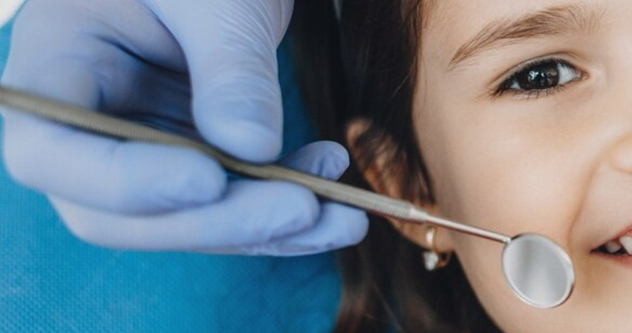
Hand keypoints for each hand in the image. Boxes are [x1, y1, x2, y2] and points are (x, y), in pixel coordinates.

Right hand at [1, 0, 365, 254]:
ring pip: (181, 221)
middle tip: (301, 208)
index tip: (206, 179)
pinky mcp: (192, 162)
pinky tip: (336, 194)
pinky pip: (229, 206)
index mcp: (56, 63)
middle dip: (214, 221)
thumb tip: (252, 150)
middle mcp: (86, 120)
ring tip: (343, 218)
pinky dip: (284, 213)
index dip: (121, 182)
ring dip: (265, 230)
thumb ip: (230, 68)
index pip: (48, 150)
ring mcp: (138, 149)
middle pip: (115, 211)